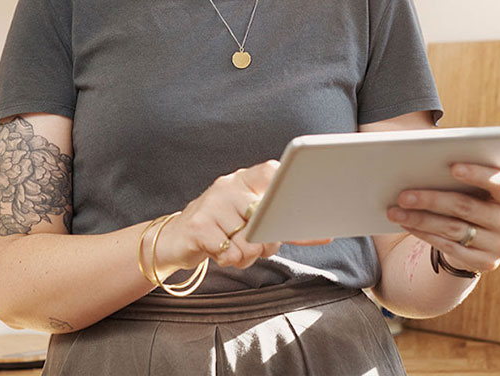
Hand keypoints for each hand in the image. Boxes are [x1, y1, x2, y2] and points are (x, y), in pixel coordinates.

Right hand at [155, 160, 331, 270]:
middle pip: (265, 215)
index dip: (287, 187)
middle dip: (268, 240)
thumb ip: (280, 225)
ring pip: (248, 240)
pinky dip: (230, 260)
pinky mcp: (198, 226)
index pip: (271, 172)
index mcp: (242, 180)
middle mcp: (227, 186)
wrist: (174, 240)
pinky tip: (219, 254)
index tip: (302, 203)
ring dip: (246, 255)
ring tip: (233, 250)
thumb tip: (325, 233)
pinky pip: (230, 252)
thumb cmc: (219, 230)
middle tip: (258, 246)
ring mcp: (211, 204)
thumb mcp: (248, 222)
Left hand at [386, 150, 499, 272]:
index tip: (452, 167)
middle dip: (431, 199)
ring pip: (452, 228)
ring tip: (394, 211)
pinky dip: (424, 233)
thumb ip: (490, 164)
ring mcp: (499, 246)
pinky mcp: (484, 263)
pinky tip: (406, 224)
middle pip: (466, 207)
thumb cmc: (476, 199)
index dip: (478, 175)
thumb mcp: (484, 184)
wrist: (479, 240)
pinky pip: (448, 247)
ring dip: (419, 219)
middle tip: (402, 195)